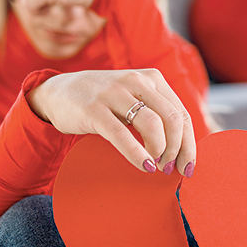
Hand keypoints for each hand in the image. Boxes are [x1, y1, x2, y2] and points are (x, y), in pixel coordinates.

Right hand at [27, 69, 195, 175]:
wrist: (57, 92)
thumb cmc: (104, 102)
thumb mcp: (134, 98)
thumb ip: (157, 113)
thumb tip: (183, 149)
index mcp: (152, 78)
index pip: (181, 113)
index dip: (189, 144)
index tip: (188, 166)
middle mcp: (137, 81)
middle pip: (172, 119)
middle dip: (177, 149)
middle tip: (169, 168)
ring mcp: (115, 93)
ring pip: (152, 124)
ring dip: (160, 151)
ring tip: (155, 166)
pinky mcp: (94, 109)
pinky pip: (122, 135)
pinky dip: (137, 154)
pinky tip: (144, 166)